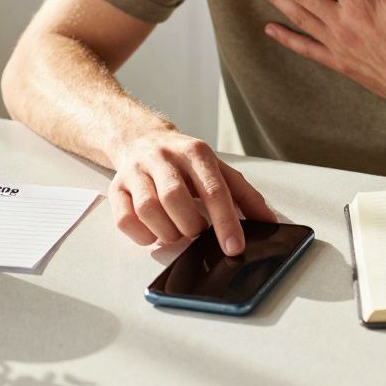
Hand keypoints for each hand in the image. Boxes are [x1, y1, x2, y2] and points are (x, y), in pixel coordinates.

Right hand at [108, 130, 276, 255]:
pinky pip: (124, 220)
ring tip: (177, 231)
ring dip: (167, 232)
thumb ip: (245, 195)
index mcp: (195, 152)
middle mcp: (163, 158)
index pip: (213, 189)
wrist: (142, 138)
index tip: (234, 247)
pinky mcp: (117, 187)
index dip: (225, 222)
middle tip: (197, 232)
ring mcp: (136, 171)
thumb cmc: (184, 161)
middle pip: (175, 199)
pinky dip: (143, 235)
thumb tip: (269, 222)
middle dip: (190, 226)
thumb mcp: (218, 169)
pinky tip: (155, 231)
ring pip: (148, 210)